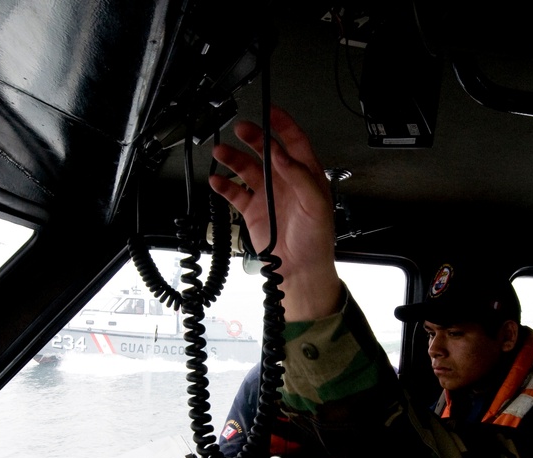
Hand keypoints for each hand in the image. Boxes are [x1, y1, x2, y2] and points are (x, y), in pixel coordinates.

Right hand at [210, 106, 340, 319]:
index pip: (295, 142)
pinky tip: (216, 180)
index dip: (283, 124)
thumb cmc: (316, 241)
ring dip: (233, 159)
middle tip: (241, 129)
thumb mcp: (317, 205)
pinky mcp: (253, 210)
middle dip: (253, 137)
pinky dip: (224, 185)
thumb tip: (282, 155)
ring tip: (221, 153)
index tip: (270, 111)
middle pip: (266, 150)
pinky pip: (235, 192)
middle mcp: (285, 182)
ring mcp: (267, 195)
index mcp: (306, 176)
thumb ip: (301, 177)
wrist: (300, 270)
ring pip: (247, 168)